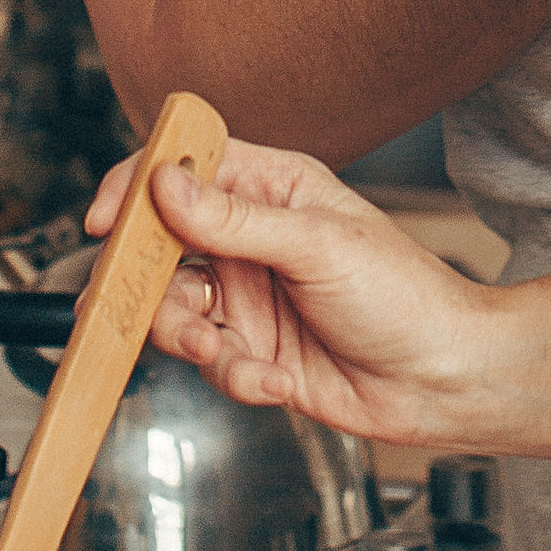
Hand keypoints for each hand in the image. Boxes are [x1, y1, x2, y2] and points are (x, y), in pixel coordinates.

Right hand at [85, 138, 496, 446]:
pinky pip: (208, 363)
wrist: (443, 380)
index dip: (136, 186)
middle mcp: (250, 239)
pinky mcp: (250, 352)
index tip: (107, 220)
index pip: (183, 167)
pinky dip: (234, 376)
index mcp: (270, 189)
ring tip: (224, 352)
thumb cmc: (406, 296)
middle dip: (146, 282)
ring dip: (189, 337)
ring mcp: (247, 297)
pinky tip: (275, 382)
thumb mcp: (320, 246)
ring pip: (172, 311)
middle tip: (143, 305)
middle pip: (159, 247)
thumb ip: (236, 221)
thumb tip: (166, 184)